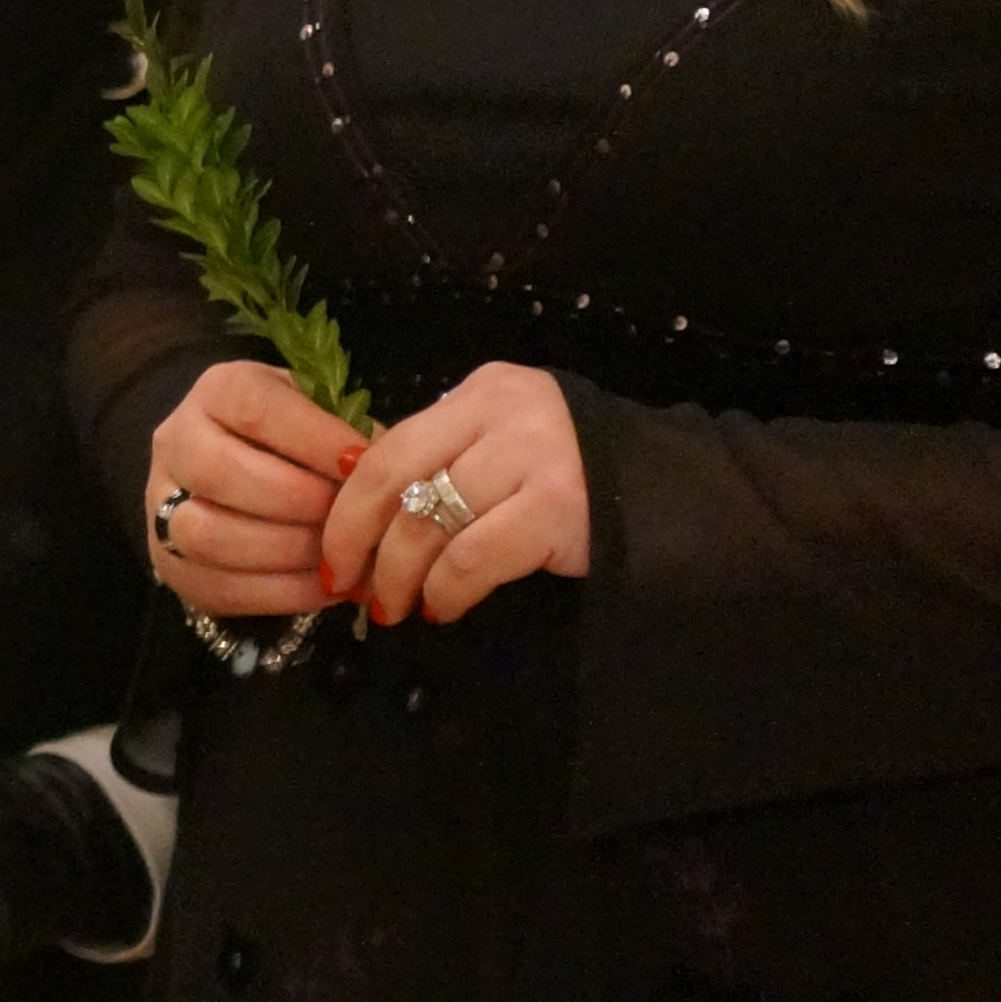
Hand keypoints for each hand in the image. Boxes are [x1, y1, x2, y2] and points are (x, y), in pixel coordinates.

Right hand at [144, 359, 362, 621]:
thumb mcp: (320, 413)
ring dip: (284, 551)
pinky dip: (280, 593)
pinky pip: (218, 586)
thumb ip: (350, 434)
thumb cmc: (294, 438)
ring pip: (206, 534)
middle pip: (219, 472)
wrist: (233, 467)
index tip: (364, 463)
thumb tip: (394, 477)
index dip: (313, 438)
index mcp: (217, 392)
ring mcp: (160, 505)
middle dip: (297, 500)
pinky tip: (325, 587)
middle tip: (348, 517)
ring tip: (338, 557)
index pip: (255, 408)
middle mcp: (176, 442)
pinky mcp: (168, 563)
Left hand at [317, 361, 588, 626]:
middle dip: (359, 543)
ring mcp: (533, 458)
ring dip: (399, 577)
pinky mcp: (557, 509)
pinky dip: (446, 591)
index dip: (346, 507)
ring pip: (428, 524)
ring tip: (395, 607)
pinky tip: (443, 608)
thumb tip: (355, 510)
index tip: (330, 552)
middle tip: (351, 588)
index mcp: (480, 393)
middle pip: (396, 483)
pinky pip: (472, 559)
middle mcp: (503, 413)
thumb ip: (442, 458)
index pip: (385, 448)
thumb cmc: (571, 475)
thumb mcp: (502, 444)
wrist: (670, 494)